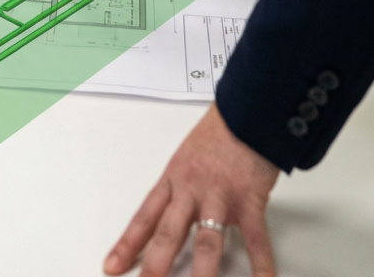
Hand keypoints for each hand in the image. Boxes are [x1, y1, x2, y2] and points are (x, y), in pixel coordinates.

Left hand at [104, 104, 279, 276]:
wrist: (244, 114)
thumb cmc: (216, 136)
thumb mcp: (186, 160)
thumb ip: (179, 190)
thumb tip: (170, 217)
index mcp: (172, 181)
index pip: (144, 217)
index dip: (127, 244)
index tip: (112, 266)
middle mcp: (190, 190)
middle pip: (167, 232)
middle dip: (154, 264)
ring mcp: (219, 196)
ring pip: (206, 240)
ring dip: (201, 273)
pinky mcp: (249, 200)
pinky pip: (256, 239)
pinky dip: (261, 265)